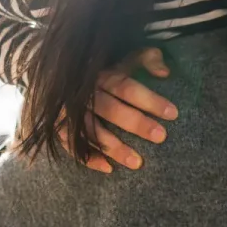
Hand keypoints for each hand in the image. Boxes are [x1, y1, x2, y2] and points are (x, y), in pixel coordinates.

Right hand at [59, 47, 178, 173]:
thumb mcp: (122, 58)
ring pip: (91, 131)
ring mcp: (68, 111)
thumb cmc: (99, 69)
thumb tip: (165, 73)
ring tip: (138, 163)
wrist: (54, 72)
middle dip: (136, 123)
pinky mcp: (57, 126)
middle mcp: (84, 93)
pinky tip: (109, 168)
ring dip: (114, 148)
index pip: (127, 87)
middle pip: (111, 109)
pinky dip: (88, 158)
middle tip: (161, 136)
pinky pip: (71, 145)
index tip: (173, 113)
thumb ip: (145, 59)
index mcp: (101, 74)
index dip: (149, 100)